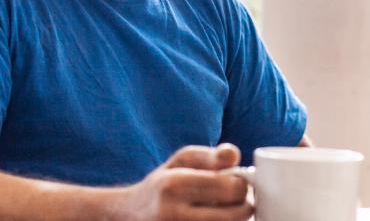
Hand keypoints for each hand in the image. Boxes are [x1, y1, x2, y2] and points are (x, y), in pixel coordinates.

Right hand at [107, 144, 251, 220]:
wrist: (128, 217)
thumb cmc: (160, 186)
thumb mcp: (180, 161)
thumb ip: (210, 156)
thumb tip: (234, 154)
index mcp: (174, 185)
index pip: (231, 189)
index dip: (241, 185)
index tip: (235, 184)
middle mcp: (173, 214)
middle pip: (236, 215)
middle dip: (242, 206)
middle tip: (234, 201)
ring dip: (233, 220)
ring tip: (220, 211)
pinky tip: (212, 220)